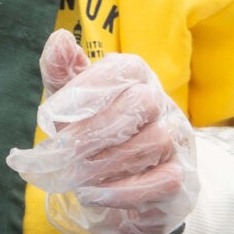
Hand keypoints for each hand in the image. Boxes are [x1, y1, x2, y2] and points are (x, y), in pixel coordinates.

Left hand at [5, 30, 198, 233]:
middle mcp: (163, 104)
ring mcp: (178, 142)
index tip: (51, 114)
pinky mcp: (183, 180)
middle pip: (142, 103)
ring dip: (105, 163)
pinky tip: (94, 193)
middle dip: (94, 131)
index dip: (87, 88)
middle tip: (61, 152)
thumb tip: (60, 39)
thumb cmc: (94, 133)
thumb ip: (62, 72)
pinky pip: (163, 181)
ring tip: (75, 176)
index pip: (122, 68)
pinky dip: (123, 191)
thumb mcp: (71, 103)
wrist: (125, 189)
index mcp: (136, 78)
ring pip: (152, 143)